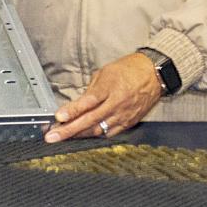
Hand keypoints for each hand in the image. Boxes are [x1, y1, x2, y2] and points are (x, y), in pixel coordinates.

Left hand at [44, 53, 161, 142]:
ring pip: (98, 130)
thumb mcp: (105, 72)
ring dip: (79, 135)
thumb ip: (91, 90)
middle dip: (69, 130)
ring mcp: (123, 115)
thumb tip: (78, 104)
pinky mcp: (129, 123)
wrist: (153, 75)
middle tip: (53, 136)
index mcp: (109, 87)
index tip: (58, 117)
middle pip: (89, 120)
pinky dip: (95, 134)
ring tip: (62, 136)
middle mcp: (116, 104)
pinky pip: (109, 133)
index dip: (72, 111)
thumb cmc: (128, 69)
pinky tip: (83, 135)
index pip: (88, 102)